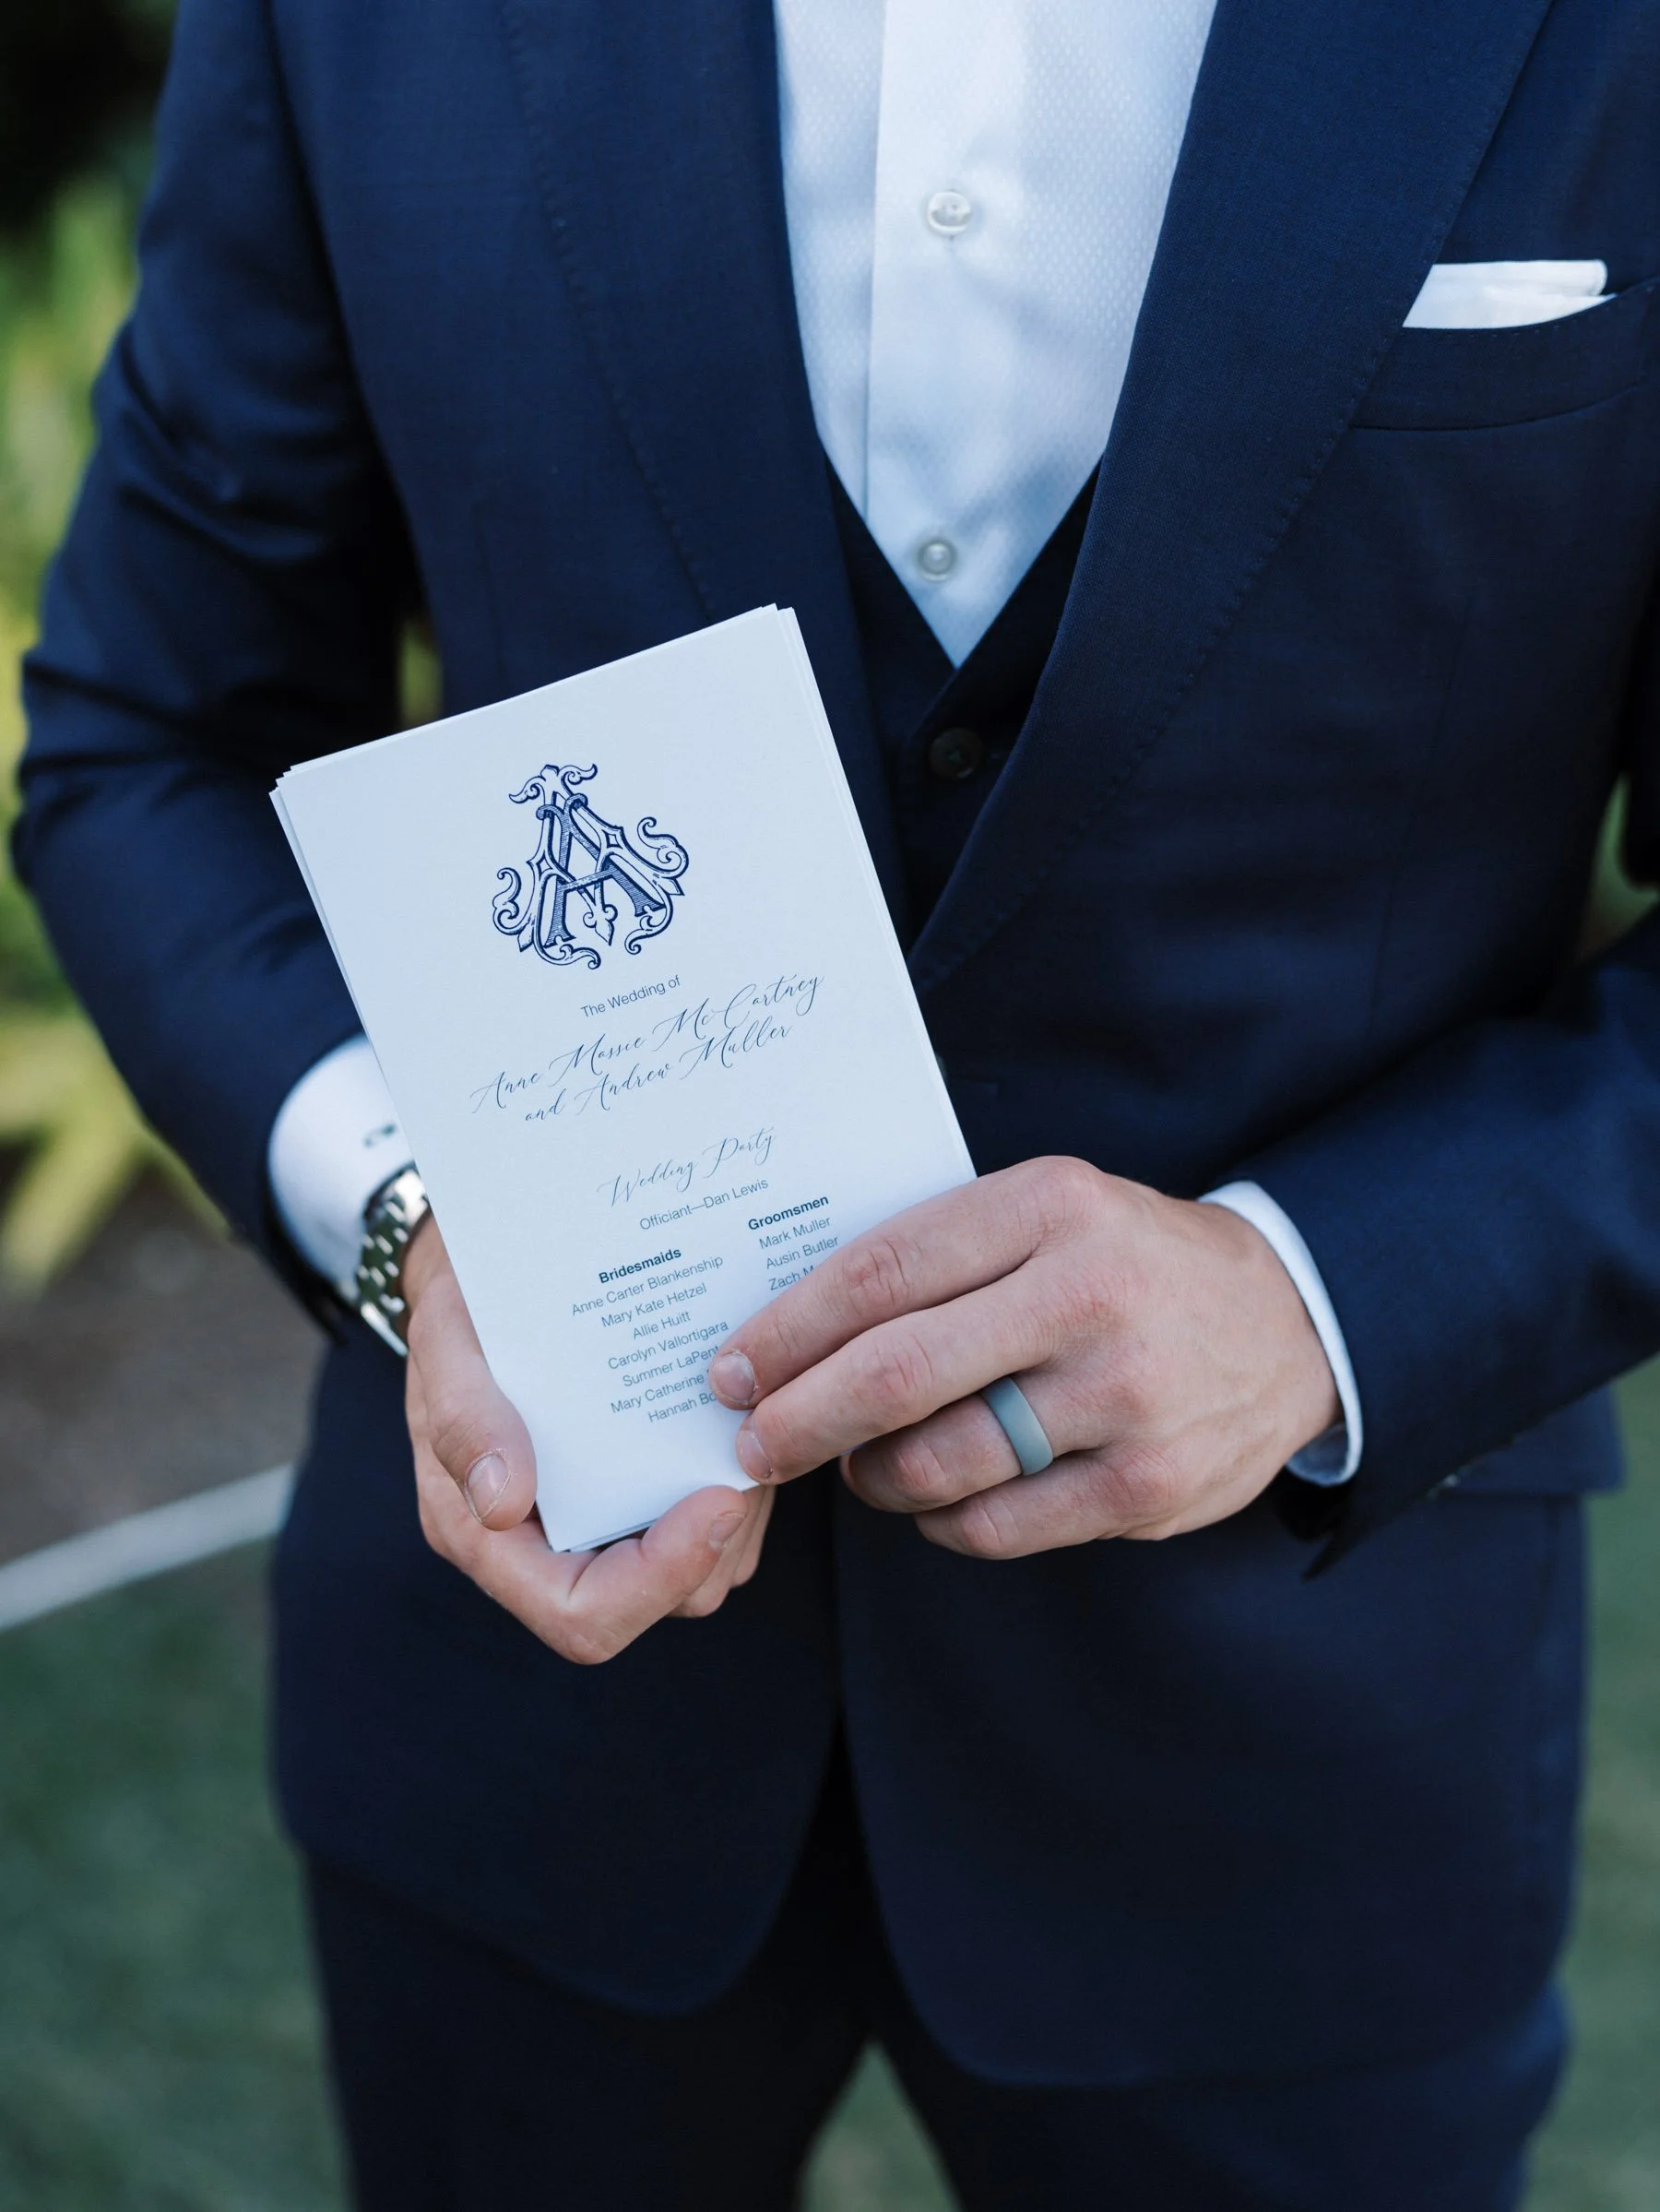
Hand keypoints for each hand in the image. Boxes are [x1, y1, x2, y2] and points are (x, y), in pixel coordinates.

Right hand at [401, 1220, 771, 1660]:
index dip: (657, 1579)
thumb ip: (465, 1417)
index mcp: (483, 1534)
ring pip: (700, 1570)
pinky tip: (740, 1415)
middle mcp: (542, 1546)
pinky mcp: (640, 1491)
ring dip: (737, 1514)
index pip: (581, 1616)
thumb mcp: (448, 1338)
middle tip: (746, 1464)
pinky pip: (711, 1520)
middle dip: (713, 1548)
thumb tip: (500, 1505)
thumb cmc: (462, 1303)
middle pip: (654, 1603)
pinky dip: (736, 1478)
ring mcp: (597, 1523)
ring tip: (747, 1428)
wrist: (488, 1262)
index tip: (717, 1501)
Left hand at [705, 1158, 1338, 1559]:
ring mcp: (1125, 1395)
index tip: (730, 1369)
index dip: (786, 1332)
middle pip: (894, 1375)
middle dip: (798, 1419)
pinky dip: (942, 1520)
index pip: (880, 1273)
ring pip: (938, 1462)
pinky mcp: (1148, 1484)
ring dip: (871, 1477)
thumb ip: (939, 1256)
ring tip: (862, 1465)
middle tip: (752, 1443)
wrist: (1287, 1322)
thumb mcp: (1047, 1212)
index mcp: (1050, 1206)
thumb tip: (791, 1336)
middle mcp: (1088, 1294)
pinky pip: (994, 1525)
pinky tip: (939, 1497)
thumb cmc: (1126, 1263)